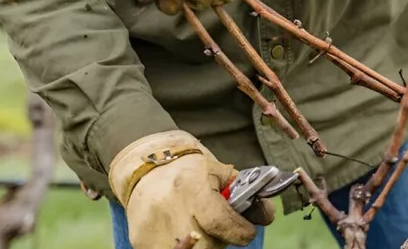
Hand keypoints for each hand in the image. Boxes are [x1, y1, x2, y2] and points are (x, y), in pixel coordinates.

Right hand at [108, 131, 274, 248]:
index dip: (239, 231)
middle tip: (219, 228)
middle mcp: (170, 208)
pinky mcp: (141, 241)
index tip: (247, 232)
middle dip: (221, 240)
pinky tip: (184, 234)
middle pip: (207, 244)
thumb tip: (267, 216)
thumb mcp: (221, 174)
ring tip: (200, 229)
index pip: (220, 222)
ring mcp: (153, 228)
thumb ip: (248, 194)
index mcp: (193, 186)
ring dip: (203, 246)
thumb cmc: (190, 170)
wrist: (146, 167)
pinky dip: (184, 247)